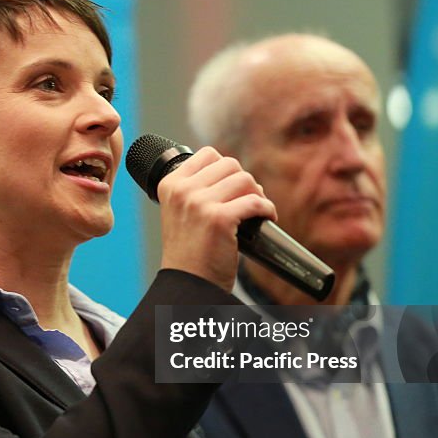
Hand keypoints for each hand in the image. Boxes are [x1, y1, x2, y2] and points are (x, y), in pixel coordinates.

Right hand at [156, 147, 274, 291]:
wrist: (188, 283)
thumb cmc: (189, 252)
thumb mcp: (182, 212)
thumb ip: (197, 189)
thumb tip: (233, 172)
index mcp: (170, 185)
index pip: (208, 154)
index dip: (226, 169)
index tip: (232, 187)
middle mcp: (182, 191)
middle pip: (230, 164)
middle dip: (244, 181)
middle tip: (247, 200)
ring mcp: (199, 204)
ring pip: (245, 179)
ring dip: (257, 194)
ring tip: (255, 210)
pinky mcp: (219, 219)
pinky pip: (255, 202)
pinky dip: (267, 209)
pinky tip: (266, 218)